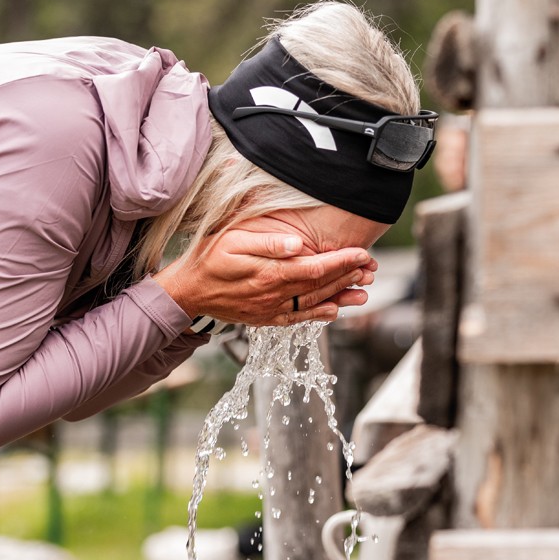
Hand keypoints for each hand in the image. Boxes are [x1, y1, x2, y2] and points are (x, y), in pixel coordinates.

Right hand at [154, 229, 376, 326]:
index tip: (362, 254)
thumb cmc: (208, 258)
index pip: (316, 268)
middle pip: (320, 286)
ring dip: (340, 297)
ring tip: (363, 293)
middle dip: (348, 277)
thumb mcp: (233, 240)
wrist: (187, 291)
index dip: (342, 262)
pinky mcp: (265, 318)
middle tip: (371, 270)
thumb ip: (267, 242)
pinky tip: (333, 311)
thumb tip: (297, 245)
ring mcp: (270, 310)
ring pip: (313, 304)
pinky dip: (318, 315)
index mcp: (270, 274)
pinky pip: (297, 319)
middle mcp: (274, 295)